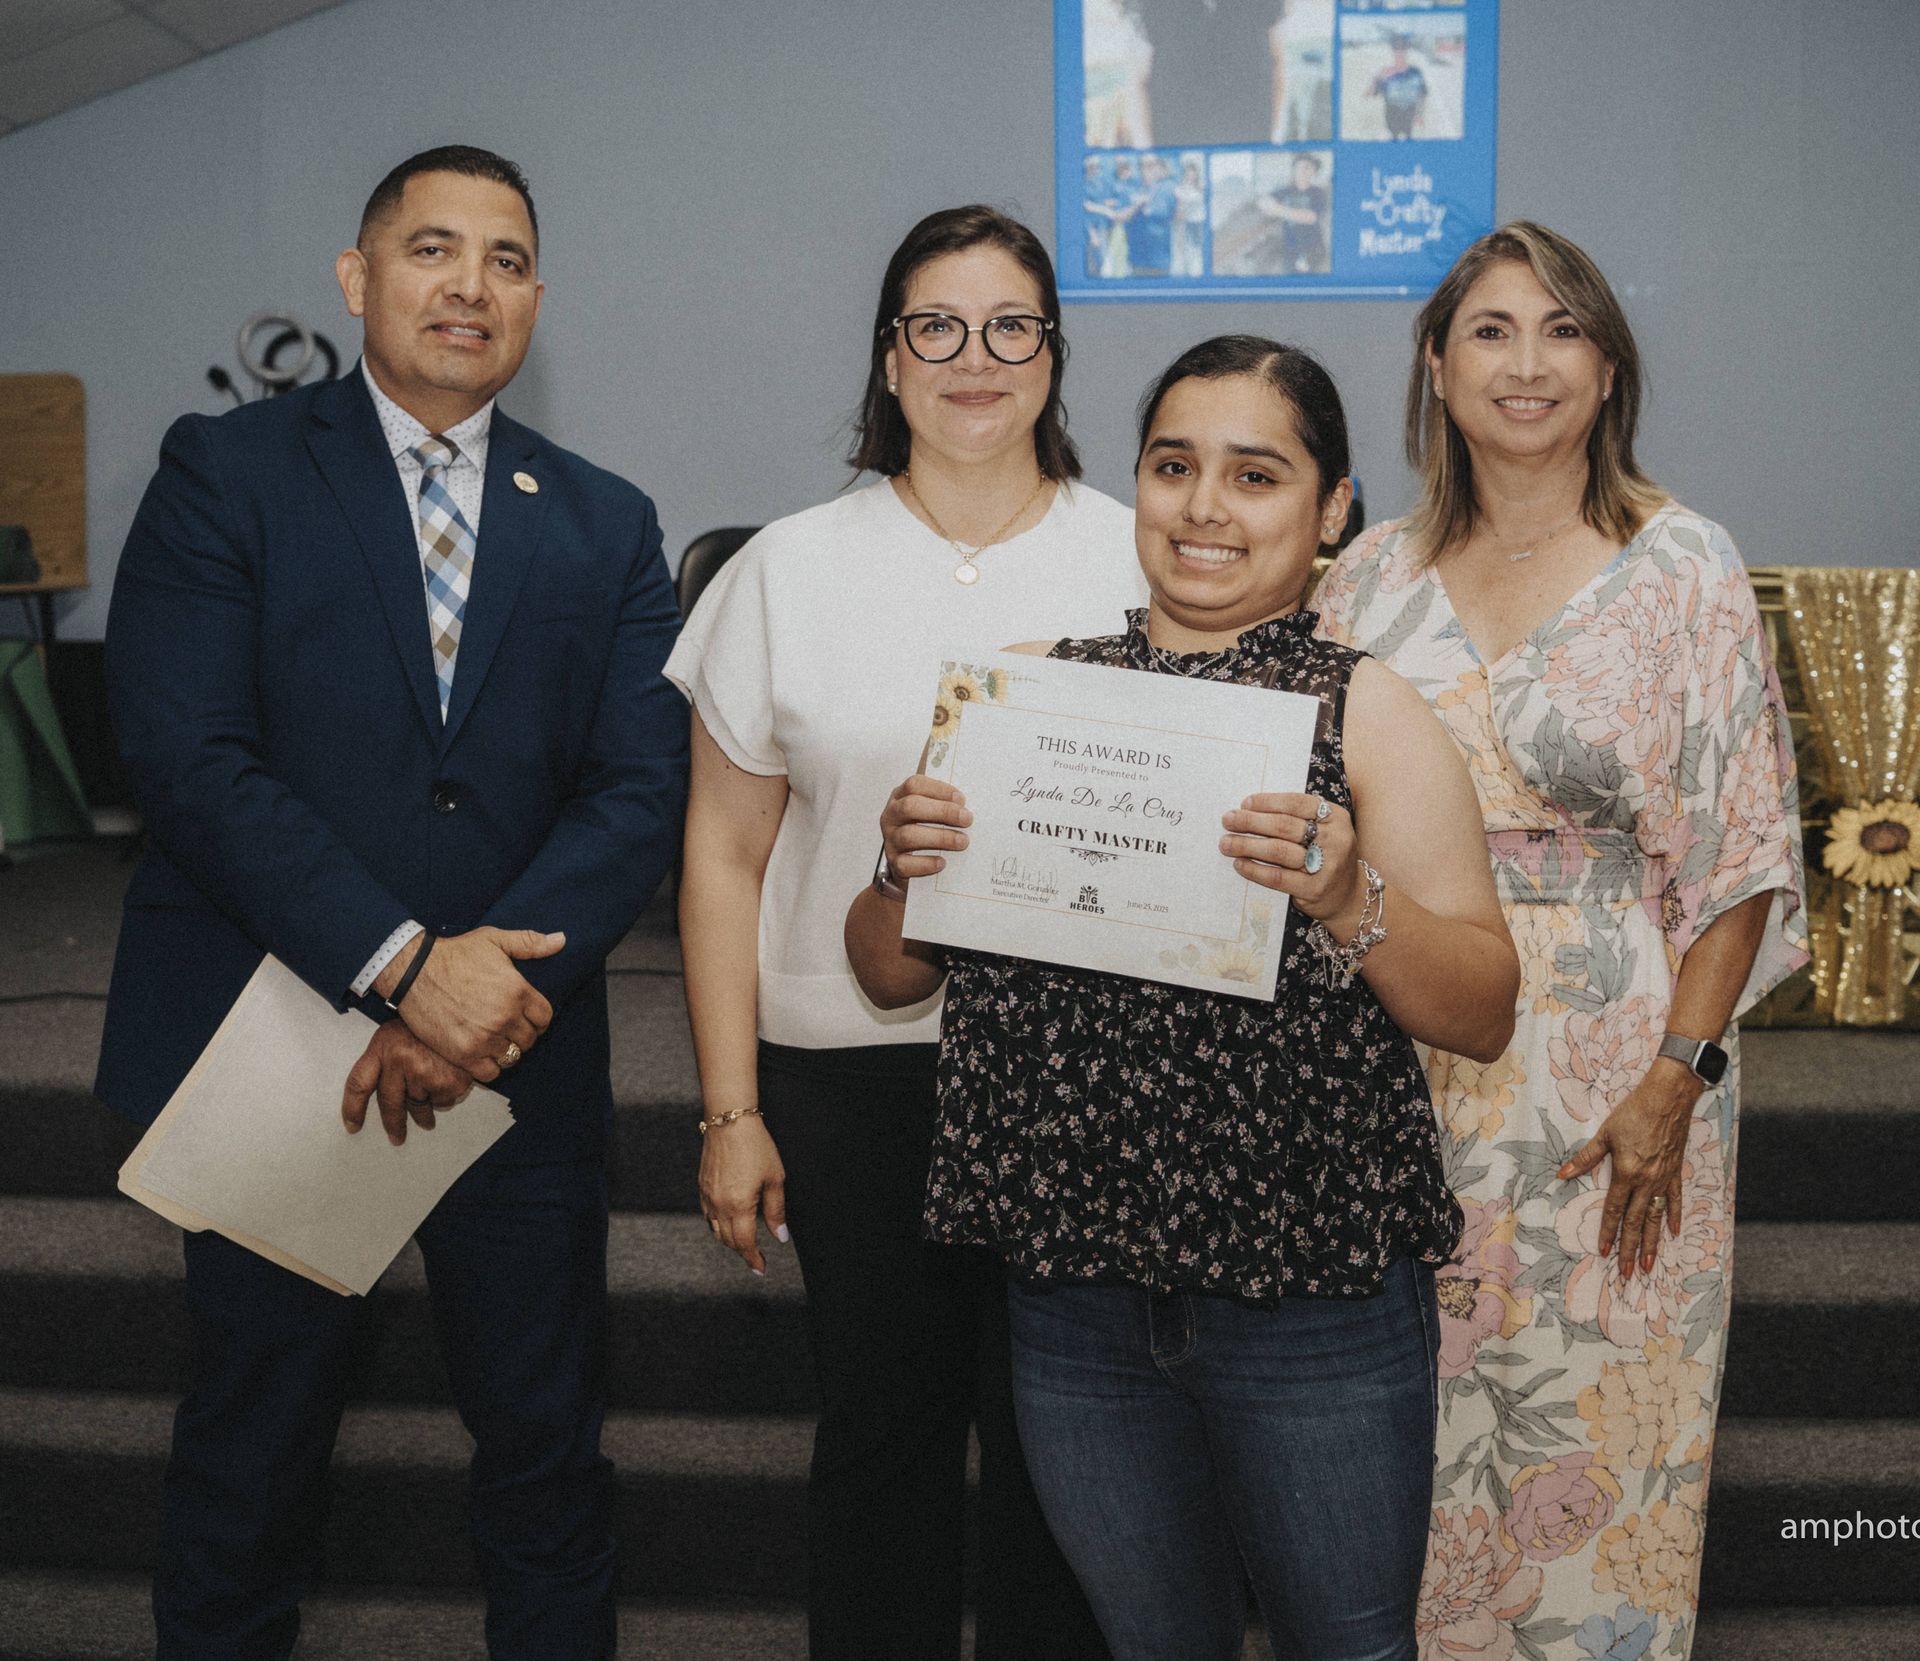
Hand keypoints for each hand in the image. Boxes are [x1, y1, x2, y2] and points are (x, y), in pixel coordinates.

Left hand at [342, 1019, 474, 1144]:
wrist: (463, 1011)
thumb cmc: (428, 1024)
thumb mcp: (397, 1032)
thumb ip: (385, 1060)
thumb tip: (379, 1095)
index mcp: (383, 1047)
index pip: (359, 1084)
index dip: (353, 1108)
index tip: (353, 1126)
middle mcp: (400, 1061)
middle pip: (390, 1104)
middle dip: (393, 1124)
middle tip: (397, 1137)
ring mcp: (424, 1073)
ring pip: (420, 1106)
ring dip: (424, 1110)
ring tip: (428, 1111)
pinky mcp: (448, 1081)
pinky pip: (443, 1101)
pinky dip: (445, 1095)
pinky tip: (449, 1080)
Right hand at [376, 927, 563, 1081]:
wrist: (412, 971)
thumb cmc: (454, 954)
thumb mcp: (494, 939)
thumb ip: (530, 943)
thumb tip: (561, 940)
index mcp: (518, 991)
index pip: (545, 1018)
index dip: (537, 1018)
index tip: (525, 1016)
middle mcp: (505, 1018)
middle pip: (530, 1039)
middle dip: (522, 1034)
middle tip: (507, 1027)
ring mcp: (485, 1038)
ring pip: (512, 1057)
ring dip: (506, 1050)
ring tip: (494, 1040)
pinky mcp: (463, 1054)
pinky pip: (490, 1073)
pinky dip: (489, 1066)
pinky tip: (481, 1052)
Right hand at [699, 1114, 787, 1275]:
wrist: (729, 1121)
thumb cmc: (755, 1146)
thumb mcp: (775, 1178)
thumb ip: (776, 1211)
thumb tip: (780, 1236)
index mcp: (739, 1206)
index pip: (745, 1243)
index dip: (753, 1259)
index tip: (760, 1268)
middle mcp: (719, 1205)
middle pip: (728, 1241)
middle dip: (743, 1251)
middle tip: (756, 1255)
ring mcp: (707, 1196)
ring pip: (715, 1230)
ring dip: (729, 1239)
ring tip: (744, 1239)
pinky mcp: (701, 1187)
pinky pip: (707, 1215)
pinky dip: (718, 1224)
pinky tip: (729, 1219)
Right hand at [880, 775, 971, 880]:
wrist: (907, 863)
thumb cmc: (922, 832)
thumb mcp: (928, 812)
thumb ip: (943, 805)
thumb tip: (966, 808)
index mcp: (900, 798)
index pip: (914, 785)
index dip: (939, 789)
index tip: (961, 799)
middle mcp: (892, 817)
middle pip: (910, 807)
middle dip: (942, 811)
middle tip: (966, 819)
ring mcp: (890, 840)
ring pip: (908, 835)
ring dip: (940, 837)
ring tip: (962, 841)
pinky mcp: (894, 863)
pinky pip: (906, 864)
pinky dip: (926, 863)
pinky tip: (942, 862)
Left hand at [1220, 791, 1361, 925]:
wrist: (1349, 896)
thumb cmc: (1326, 856)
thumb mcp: (1323, 830)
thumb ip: (1296, 818)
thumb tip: (1249, 809)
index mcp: (1335, 817)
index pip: (1296, 803)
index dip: (1267, 802)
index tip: (1244, 803)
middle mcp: (1334, 839)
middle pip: (1284, 826)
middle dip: (1250, 821)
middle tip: (1227, 820)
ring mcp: (1326, 866)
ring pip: (1278, 851)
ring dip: (1247, 845)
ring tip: (1226, 843)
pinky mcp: (1314, 889)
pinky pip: (1278, 877)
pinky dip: (1255, 869)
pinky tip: (1239, 864)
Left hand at [1558, 1059, 1698, 1278]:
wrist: (1669, 1098)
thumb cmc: (1634, 1112)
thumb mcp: (1605, 1134)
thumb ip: (1585, 1158)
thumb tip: (1562, 1174)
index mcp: (1626, 1173)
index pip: (1614, 1210)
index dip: (1608, 1233)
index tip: (1604, 1252)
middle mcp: (1647, 1181)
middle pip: (1636, 1222)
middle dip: (1630, 1249)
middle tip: (1627, 1273)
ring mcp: (1664, 1179)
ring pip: (1657, 1217)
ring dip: (1652, 1242)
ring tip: (1649, 1264)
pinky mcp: (1676, 1171)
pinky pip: (1676, 1200)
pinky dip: (1674, 1216)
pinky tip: (1674, 1232)